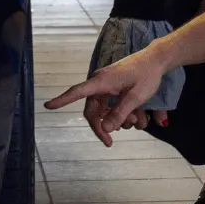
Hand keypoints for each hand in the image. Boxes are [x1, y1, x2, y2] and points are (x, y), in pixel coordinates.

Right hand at [46, 46, 172, 145]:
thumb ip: (120, 113)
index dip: (62, 100)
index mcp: (102, 81)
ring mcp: (106, 86)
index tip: (47, 106)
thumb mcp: (135, 97)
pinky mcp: (113, 88)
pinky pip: (110, 106)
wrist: (156, 60)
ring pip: (103, 110)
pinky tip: (135, 115)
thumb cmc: (146, 75)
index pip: (77, 92)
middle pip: (92, 110)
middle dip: (101, 127)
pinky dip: (120, 113)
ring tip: (136, 119)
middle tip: (109, 143)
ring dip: (116, 119)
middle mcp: (100, 83)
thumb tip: (105, 129)